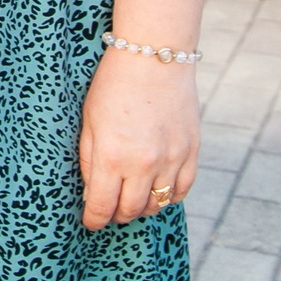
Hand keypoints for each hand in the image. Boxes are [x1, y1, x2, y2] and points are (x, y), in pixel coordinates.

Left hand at [78, 49, 201, 228]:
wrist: (153, 57)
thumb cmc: (113, 86)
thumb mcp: (89, 121)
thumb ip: (89, 161)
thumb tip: (92, 194)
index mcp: (112, 156)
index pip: (102, 207)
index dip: (94, 220)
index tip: (91, 222)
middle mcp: (144, 164)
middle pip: (130, 211)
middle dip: (116, 215)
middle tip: (109, 209)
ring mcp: (172, 159)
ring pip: (157, 205)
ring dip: (142, 207)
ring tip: (131, 198)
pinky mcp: (191, 152)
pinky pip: (181, 191)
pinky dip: (168, 196)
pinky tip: (156, 189)